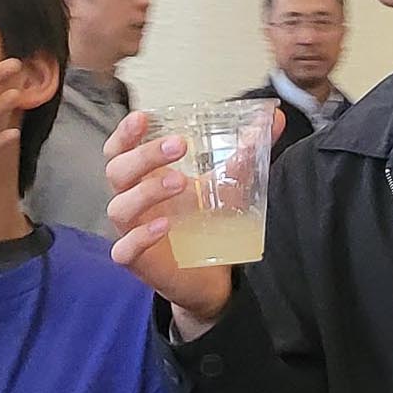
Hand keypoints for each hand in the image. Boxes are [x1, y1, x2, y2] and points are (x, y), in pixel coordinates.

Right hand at [102, 109, 280, 336]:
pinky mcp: (137, 260)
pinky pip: (125, 248)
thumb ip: (247, 151)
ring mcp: (131, 230)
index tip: (143, 117)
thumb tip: (274, 118)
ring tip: (180, 182)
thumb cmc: (205, 221)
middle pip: (118, 170)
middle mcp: (133, 200)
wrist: (211, 275)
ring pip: (120, 207)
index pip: (121, 149)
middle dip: (145, 154)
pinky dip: (141, 236)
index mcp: (145, 177)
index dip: (126, 133)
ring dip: (147, 190)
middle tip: (179, 145)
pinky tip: (164, 225)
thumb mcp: (227, 183)